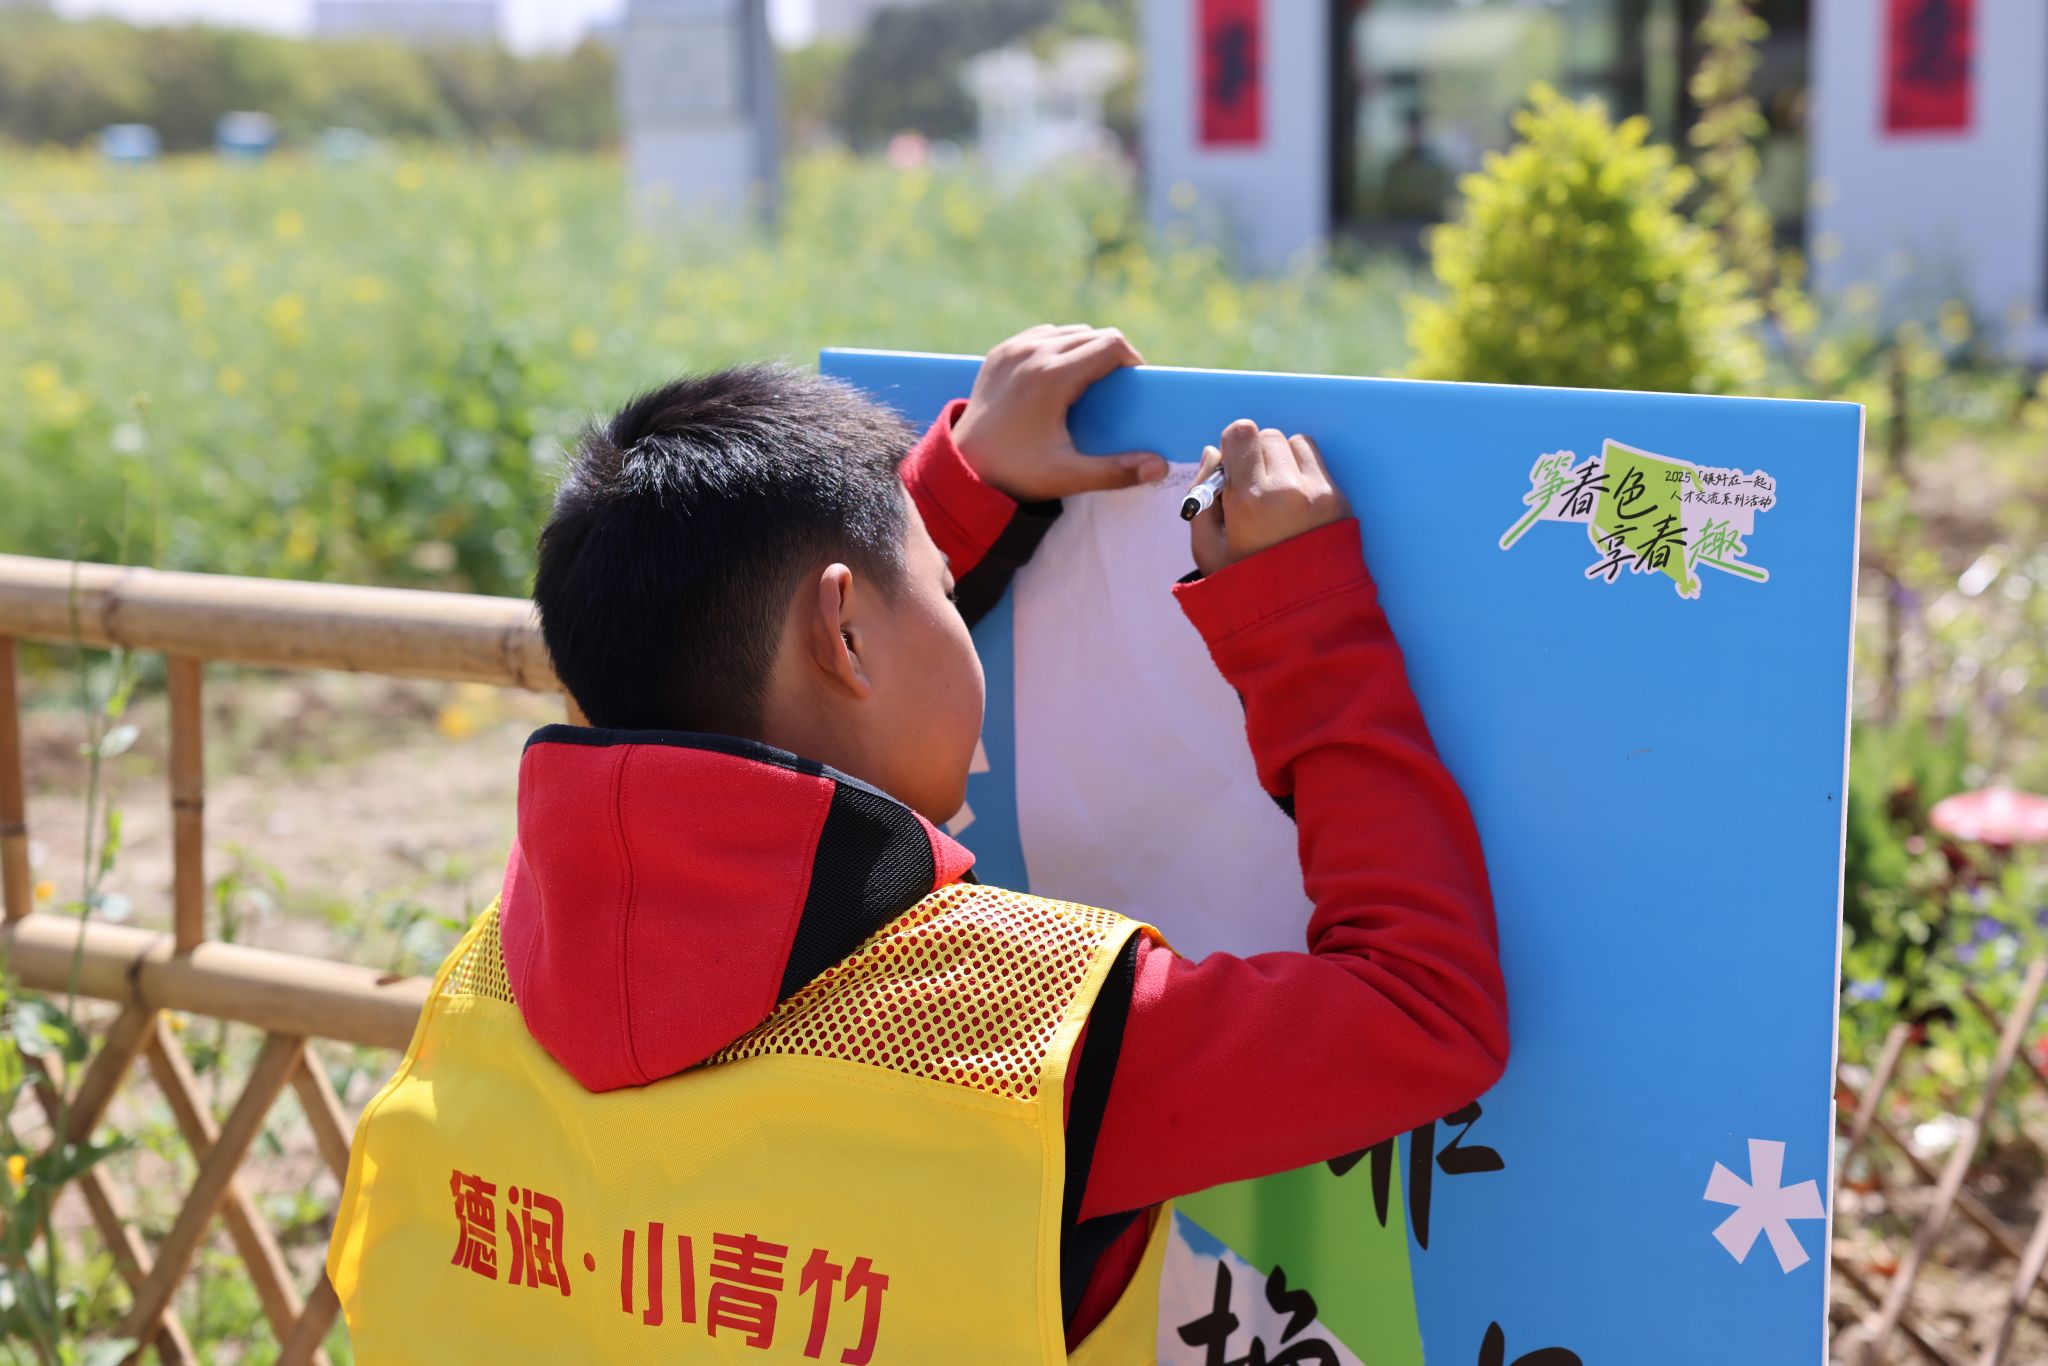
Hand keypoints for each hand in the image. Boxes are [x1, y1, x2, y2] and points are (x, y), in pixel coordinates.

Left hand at [951, 324, 1167, 501]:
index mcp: (1052, 376)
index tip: (1134, 383)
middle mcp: (1032, 352)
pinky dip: (1058, 347)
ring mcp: (1013, 349)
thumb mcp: (1068, 475)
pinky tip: (1060, 374)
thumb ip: (1116, 471)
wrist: (961, 466)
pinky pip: (1042, 335)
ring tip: (1089, 381)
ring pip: (1067, 331)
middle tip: (1114, 388)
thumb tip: (1159, 466)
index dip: (1131, 360)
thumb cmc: (1015, 472)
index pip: (1110, 344)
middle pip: (1092, 334)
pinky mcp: (1000, 353)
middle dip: (1111, 356)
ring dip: (1085, 349)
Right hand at [1187, 420, 1350, 577]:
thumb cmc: (1246, 585)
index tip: (1232, 469)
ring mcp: (1319, 493)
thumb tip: (1213, 454)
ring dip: (1282, 459)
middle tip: (1252, 488)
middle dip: (1256, 455)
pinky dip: (1304, 472)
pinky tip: (1295, 503)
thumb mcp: (1207, 548)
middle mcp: (1288, 489)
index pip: (1242, 432)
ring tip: (1276, 494)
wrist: (1300, 618)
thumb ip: (1202, 495)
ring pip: (1296, 443)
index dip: (1232, 446)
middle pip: (1268, 436)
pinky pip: (1318, 463)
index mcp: (1250, 499)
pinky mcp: (1340, 500)